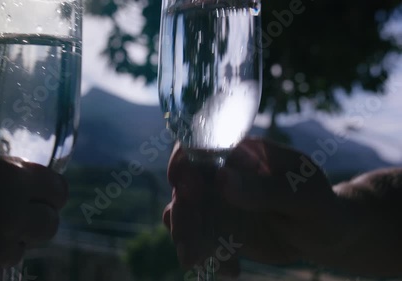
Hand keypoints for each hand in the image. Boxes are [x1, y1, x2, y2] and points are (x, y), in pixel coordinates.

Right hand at [0, 147, 67, 280]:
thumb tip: (28, 194)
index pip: (58, 190)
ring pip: (18, 253)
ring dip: (0, 249)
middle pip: (48, 226)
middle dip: (31, 225)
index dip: (48, 196)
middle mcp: (10, 211)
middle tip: (6, 224)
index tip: (39, 200)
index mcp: (8, 175)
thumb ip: (1, 180)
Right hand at [162, 138, 347, 277]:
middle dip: (183, 215)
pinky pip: (196, 237)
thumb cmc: (319, 207)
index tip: (185, 187)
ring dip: (186, 238)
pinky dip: (204, 255)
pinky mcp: (216, 225)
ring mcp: (217, 199)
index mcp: (243, 152)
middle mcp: (223, 172)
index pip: (202, 143)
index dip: (184, 160)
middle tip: (191, 248)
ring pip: (185, 212)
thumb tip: (221, 178)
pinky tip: (231, 269)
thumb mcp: (302, 198)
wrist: (324, 235)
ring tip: (200, 262)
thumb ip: (266, 189)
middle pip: (186, 184)